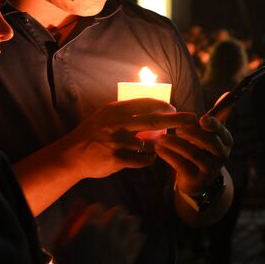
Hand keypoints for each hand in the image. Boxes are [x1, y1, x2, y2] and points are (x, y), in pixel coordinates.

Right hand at [45, 202, 144, 263]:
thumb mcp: (60, 242)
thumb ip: (70, 220)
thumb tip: (80, 202)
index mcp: (89, 226)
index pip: (98, 207)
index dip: (95, 213)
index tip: (93, 220)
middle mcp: (107, 231)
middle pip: (119, 210)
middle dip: (113, 214)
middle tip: (108, 223)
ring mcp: (120, 244)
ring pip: (133, 221)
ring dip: (127, 223)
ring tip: (120, 230)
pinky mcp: (129, 257)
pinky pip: (140, 238)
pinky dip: (135, 237)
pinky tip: (128, 243)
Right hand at [62, 98, 199, 180]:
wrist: (72, 155)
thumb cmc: (93, 133)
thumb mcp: (106, 114)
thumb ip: (127, 110)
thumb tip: (153, 104)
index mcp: (115, 110)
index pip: (145, 103)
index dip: (162, 105)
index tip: (173, 108)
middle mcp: (117, 124)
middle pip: (154, 121)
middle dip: (176, 119)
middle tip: (192, 119)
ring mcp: (117, 143)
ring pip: (151, 144)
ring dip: (159, 146)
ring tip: (156, 146)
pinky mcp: (117, 160)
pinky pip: (144, 159)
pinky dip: (148, 158)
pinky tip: (145, 157)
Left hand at [151, 113, 231, 194]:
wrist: (195, 180)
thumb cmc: (201, 149)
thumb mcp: (210, 134)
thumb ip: (217, 115)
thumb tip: (227, 93)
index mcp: (226, 141)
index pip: (222, 131)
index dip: (214, 125)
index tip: (202, 119)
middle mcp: (222, 155)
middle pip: (209, 142)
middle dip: (192, 133)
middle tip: (177, 128)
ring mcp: (210, 169)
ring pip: (193, 154)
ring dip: (176, 144)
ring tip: (162, 138)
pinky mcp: (197, 180)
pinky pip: (182, 165)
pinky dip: (169, 155)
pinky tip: (159, 149)